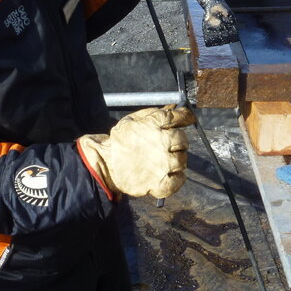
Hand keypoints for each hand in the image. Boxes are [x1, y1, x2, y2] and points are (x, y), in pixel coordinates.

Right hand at [77, 105, 195, 198]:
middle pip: (183, 140)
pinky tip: (173, 174)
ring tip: (167, 160)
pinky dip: (178, 179)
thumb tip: (174, 107)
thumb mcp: (135, 119)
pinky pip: (177, 181)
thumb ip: (155, 113)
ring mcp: (161, 164)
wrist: (104, 162)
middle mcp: (161, 143)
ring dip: (178, 160)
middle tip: (170, 145)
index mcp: (154, 125)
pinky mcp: (158, 183)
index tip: (187, 119)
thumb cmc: (120, 140)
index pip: (179, 117)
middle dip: (179, 141)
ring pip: (182, 160)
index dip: (185, 117)